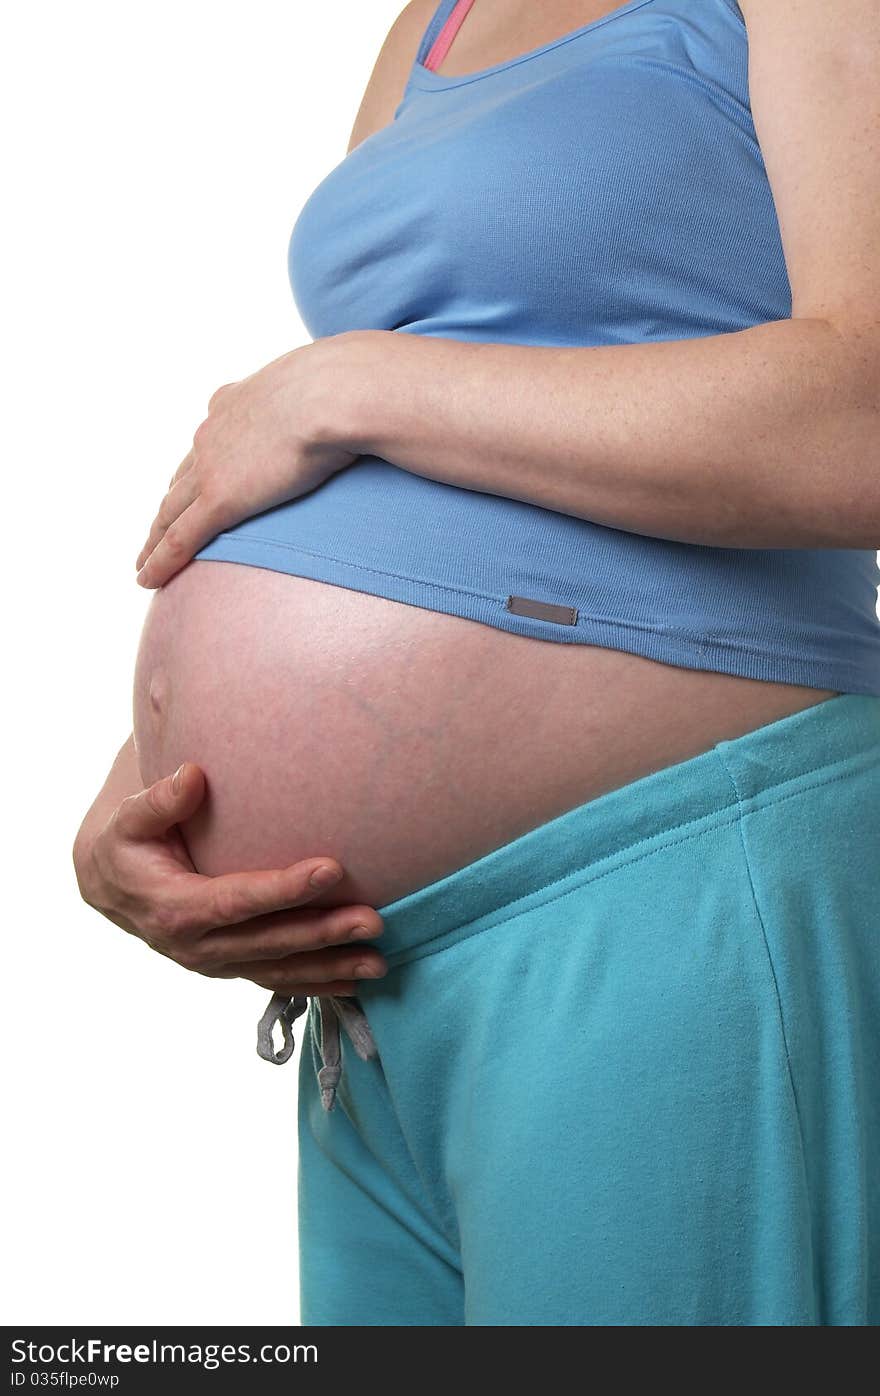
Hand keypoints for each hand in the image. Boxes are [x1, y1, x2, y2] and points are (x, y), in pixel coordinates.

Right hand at [73, 760, 386, 996]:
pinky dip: (317, 983)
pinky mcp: (230, 967)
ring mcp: (215, 963)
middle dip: (323, 932)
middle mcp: (196, 947)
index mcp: (174, 909)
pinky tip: (357, 982)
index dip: (285, 889)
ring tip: (379, 961)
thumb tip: (192, 775)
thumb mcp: (130, 819)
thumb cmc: (127, 843)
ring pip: (279, 969)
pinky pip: (277, 979)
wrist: (111, 884)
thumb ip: (159, 800)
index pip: (237, 900)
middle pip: (269, 941)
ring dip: (331, 966)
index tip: (331, 869)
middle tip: (373, 921)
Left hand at [135, 331, 370, 588]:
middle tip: (155, 533)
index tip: (189, 486)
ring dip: (154, 539)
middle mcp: (212, 432)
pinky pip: (179, 537)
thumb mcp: (322, 388)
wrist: (332, 392)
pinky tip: (145, 580)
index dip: (195, 471)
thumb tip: (345, 410)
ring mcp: (211, 466)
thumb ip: (318, 402)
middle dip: (168, 508)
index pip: (207, 444)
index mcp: (233, 403)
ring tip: (144, 563)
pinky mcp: (219, 498)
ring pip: (170, 512)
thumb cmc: (341, 387)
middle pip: (180, 480)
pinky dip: (160, 560)